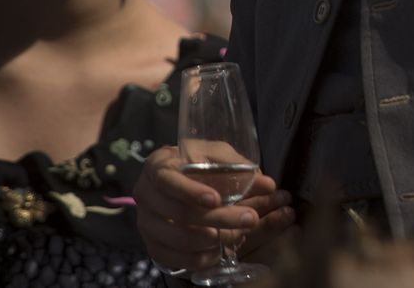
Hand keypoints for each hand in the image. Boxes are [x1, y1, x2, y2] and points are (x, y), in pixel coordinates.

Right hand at [134, 144, 295, 270]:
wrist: (177, 180)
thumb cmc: (196, 163)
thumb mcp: (215, 155)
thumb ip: (238, 167)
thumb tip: (268, 184)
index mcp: (157, 167)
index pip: (168, 181)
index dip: (191, 192)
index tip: (216, 199)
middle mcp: (145, 196)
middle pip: (178, 214)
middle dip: (218, 219)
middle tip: (250, 219)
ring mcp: (146, 224)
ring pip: (178, 239)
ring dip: (213, 240)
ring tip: (240, 234)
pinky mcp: (152, 246)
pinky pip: (174, 259)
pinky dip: (200, 258)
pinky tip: (220, 250)